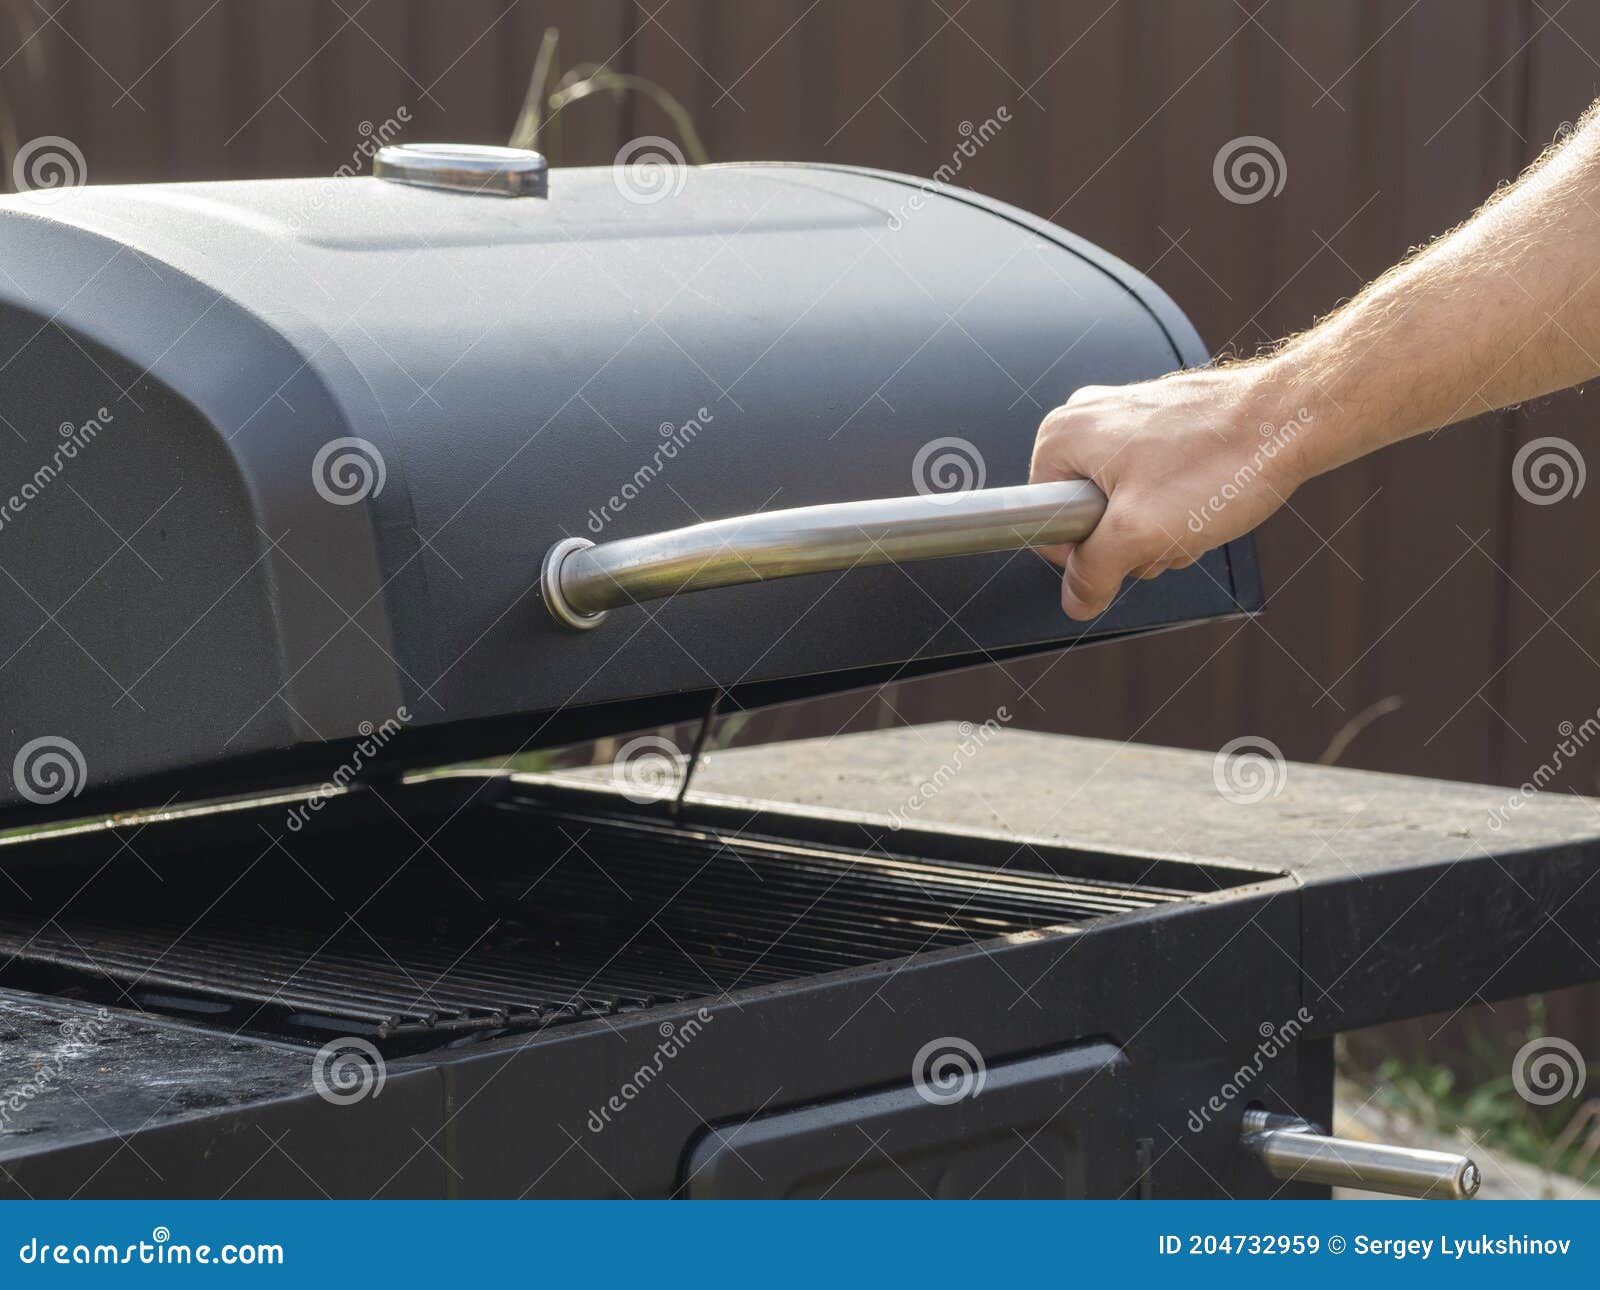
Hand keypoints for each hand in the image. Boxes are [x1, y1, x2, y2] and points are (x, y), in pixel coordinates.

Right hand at [1029, 365, 1313, 619]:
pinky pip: (1151, 482)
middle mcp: (1087, 417)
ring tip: (1195, 510)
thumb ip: (1093, 573)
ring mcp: (1126, 417)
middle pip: (1086, 516)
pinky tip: (1206, 497)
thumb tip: (1075, 600)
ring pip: (1123, 504)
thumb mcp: (1140, 534)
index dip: (1088, 552)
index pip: (1046, 524)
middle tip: (1168, 527)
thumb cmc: (1220, 460)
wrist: (1290, 419)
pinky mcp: (1161, 422)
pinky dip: (1177, 502)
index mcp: (1062, 437)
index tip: (1129, 542)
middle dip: (1130, 540)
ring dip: (1158, 526)